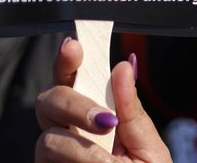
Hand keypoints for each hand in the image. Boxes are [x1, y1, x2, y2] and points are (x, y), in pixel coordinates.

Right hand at [35, 37, 171, 162]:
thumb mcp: (149, 148)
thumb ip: (132, 112)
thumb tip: (124, 66)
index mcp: (94, 116)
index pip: (73, 79)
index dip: (67, 60)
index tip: (73, 45)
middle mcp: (68, 132)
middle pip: (48, 100)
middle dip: (73, 104)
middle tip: (105, 122)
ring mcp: (53, 156)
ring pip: (47, 138)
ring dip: (82, 149)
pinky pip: (49, 162)